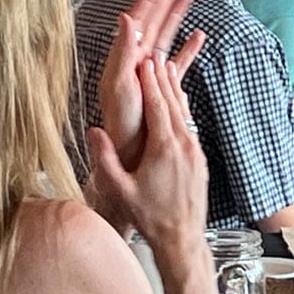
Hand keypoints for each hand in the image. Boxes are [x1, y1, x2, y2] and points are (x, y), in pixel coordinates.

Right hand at [86, 56, 208, 248]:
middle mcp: (184, 145)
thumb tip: (93, 130)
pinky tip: (177, 103)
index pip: (157, 105)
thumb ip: (105, 159)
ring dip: (175, 90)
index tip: (144, 61)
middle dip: (163, 78)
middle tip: (155, 55)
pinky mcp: (200, 159)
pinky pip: (190, 125)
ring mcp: (195, 151)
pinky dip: (182, 109)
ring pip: (184, 112)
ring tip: (168, 69)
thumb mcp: (121, 189)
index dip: (150, 81)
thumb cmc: (150, 216)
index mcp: (164, 148)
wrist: (182, 238)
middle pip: (173, 102)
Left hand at [98, 0, 206, 170]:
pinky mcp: (163, 86)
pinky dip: (188, 48)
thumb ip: (122, 51)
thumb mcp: (118, 84)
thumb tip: (125, 17)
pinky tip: (199, 36)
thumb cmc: (122, 123)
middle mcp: (136, 61)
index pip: (138, 20)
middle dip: (165, 0)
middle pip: (153, 22)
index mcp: (125, 57)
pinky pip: (178, 61)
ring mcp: (151, 73)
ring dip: (177, 16)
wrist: (131, 151)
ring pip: (166, 36)